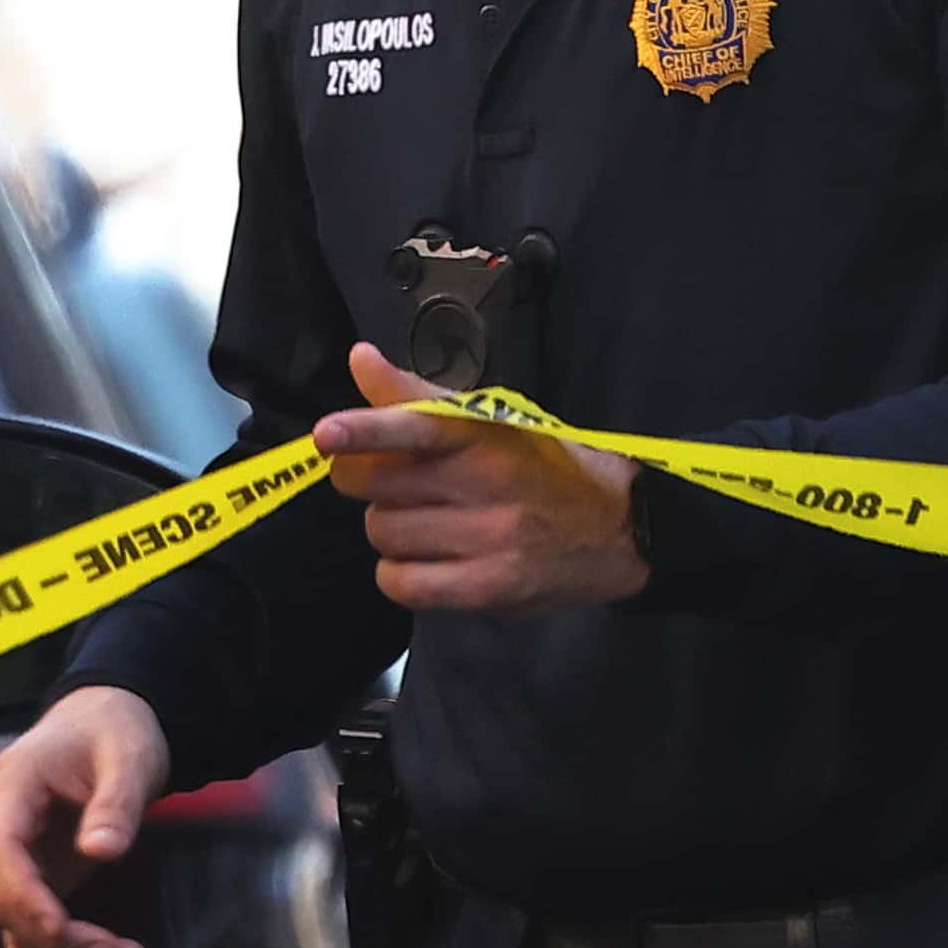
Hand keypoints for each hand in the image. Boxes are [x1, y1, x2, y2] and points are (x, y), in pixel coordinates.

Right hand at [0, 684, 171, 947]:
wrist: (104, 724)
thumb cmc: (112, 733)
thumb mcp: (128, 759)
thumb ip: (114, 803)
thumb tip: (101, 852)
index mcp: (8, 792)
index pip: (0, 851)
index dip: (27, 898)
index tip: (64, 933)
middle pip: (4, 900)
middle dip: (57, 939)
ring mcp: (10, 859)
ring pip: (13, 926)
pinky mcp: (32, 878)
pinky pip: (29, 928)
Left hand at [321, 341, 646, 613]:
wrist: (622, 530)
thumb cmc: (546, 468)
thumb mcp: (494, 422)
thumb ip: (420, 396)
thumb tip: (359, 358)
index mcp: (486, 437)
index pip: (418, 426)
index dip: (367, 430)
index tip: (326, 435)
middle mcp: (487, 485)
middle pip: (376, 486)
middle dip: (369, 485)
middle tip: (396, 487)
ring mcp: (489, 540)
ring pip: (383, 535)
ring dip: (389, 531)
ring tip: (425, 527)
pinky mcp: (488, 588)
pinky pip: (402, 583)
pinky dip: (398, 574)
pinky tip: (424, 564)